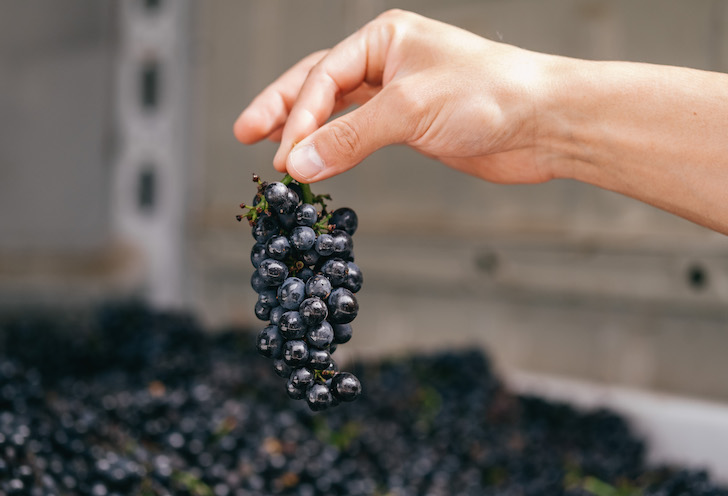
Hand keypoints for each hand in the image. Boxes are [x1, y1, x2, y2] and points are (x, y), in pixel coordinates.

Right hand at [234, 9, 556, 184]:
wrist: (544, 122)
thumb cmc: (492, 96)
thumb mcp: (410, 111)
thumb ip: (350, 138)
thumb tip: (300, 162)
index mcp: (385, 38)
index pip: (323, 76)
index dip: (298, 117)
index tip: (283, 155)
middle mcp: (388, 60)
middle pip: (319, 85)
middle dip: (282, 110)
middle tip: (245, 133)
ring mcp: (398, 92)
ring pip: (337, 110)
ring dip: (304, 130)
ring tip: (270, 148)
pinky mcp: (410, 124)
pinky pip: (359, 133)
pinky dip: (335, 147)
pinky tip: (316, 158)